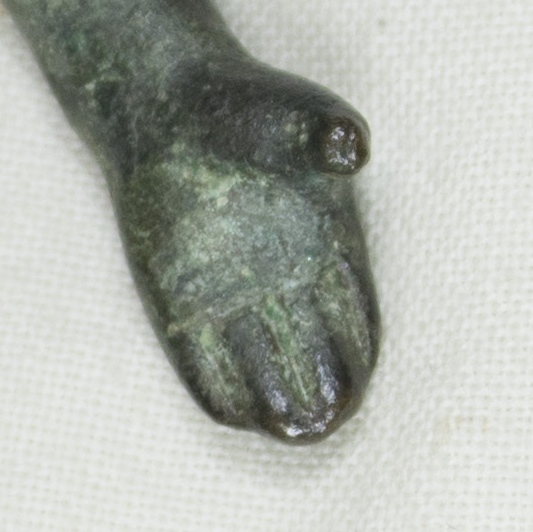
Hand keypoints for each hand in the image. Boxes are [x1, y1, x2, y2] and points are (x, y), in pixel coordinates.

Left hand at [112, 62, 377, 441]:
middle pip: (317, 353)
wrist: (169, 104)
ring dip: (275, 402)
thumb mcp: (296, 109)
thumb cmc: (249, 105)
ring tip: (285, 427)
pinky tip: (233, 413)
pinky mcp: (181, 302)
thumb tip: (351, 148)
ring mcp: (234, 295)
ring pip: (263, 366)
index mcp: (331, 244)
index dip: (363, 352)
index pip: (356, 313)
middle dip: (327, 391)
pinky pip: (202, 360)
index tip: (363, 379)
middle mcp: (287, 280)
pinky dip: (218, 388)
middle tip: (328, 417)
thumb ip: (327, 130)